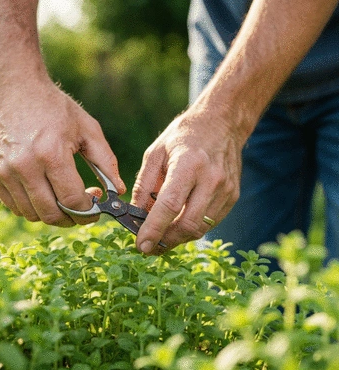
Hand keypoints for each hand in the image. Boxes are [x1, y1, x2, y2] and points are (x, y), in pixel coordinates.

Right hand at [0, 77, 125, 225]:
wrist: (14, 89)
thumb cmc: (55, 108)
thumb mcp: (88, 129)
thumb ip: (106, 162)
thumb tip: (119, 191)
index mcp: (52, 153)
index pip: (72, 201)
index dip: (88, 212)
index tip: (96, 208)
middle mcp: (25, 166)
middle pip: (51, 214)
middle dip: (72, 218)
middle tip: (82, 208)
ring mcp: (5, 171)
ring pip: (32, 214)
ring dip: (52, 214)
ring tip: (63, 198)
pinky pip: (15, 206)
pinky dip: (32, 208)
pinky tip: (44, 193)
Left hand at [131, 105, 243, 253]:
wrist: (222, 123)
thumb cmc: (184, 136)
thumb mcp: (155, 153)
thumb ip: (144, 185)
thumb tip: (136, 215)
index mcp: (188, 164)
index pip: (170, 205)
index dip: (153, 229)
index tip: (141, 245)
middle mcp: (211, 179)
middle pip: (188, 224)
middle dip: (165, 241)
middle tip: (149, 247)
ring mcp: (226, 189)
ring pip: (201, 229)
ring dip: (178, 239)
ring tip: (162, 237)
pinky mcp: (233, 196)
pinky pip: (211, 222)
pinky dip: (192, 229)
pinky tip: (179, 224)